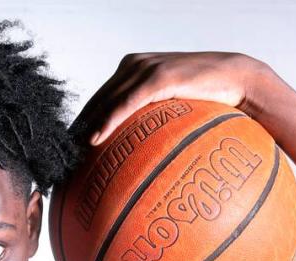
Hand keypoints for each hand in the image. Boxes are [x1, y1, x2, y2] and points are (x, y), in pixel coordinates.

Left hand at [71, 52, 270, 146]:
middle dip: (74, 131)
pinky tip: (94, 141)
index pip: (96, 101)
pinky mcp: (157, 76)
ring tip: (68, 154)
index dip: (78, 126)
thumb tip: (134, 157)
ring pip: (104, 102)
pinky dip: (108, 121)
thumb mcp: (170, 109)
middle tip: (58, 159)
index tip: (64, 151)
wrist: (237, 78)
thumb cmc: (206, 99)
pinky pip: (126, 103)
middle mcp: (131, 66)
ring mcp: (143, 69)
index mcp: (129, 72)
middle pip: (93, 102)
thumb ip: (149, 121)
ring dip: (83, 130)